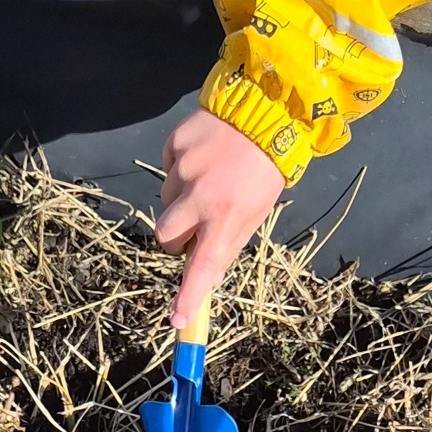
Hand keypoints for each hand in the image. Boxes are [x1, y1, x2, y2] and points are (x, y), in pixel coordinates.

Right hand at [157, 109, 285, 328]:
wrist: (266, 110)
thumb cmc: (263, 171)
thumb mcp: (255, 213)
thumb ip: (229, 244)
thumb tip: (207, 276)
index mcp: (225, 217)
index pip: (202, 267)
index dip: (188, 296)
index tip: (177, 320)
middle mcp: (201, 195)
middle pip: (166, 235)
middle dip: (176, 237)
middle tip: (194, 225)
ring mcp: (185, 168)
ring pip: (165, 201)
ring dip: (179, 201)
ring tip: (206, 181)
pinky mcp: (176, 144)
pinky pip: (167, 168)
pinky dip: (179, 170)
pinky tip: (202, 160)